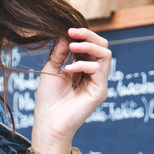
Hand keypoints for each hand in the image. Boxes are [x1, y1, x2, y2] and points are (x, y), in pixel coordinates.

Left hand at [29, 28, 109, 153]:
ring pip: (105, 55)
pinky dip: (83, 65)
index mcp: (84, 70)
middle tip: (72, 32)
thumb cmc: (48, 100)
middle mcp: (94, 76)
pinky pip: (98, 70)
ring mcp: (99, 84)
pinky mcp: (100, 92)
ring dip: (88, 47)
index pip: (91, 47)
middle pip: (103, 47)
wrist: (48, 124)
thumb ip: (60, 53)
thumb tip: (65, 34)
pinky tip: (68, 69)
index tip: (68, 30)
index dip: (83, 36)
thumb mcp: (52, 70)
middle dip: (89, 36)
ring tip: (71, 46)